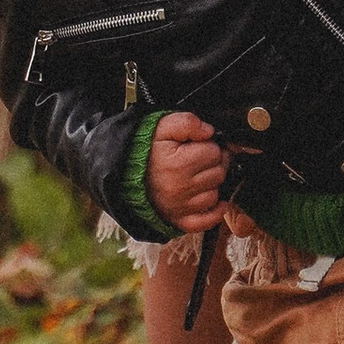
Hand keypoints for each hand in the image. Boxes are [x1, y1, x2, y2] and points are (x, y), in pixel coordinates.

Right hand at [145, 110, 228, 229]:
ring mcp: (181, 207)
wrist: (125, 172)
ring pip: (214, 195)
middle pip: (218, 173)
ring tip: (196, 176)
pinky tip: (212, 200)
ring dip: (210, 185)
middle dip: (213, 164)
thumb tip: (209, 132)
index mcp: (179, 164)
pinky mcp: (179, 220)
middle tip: (198, 159)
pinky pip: (208, 220)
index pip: (214, 152)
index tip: (198, 146)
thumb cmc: (146, 150)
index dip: (209, 146)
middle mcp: (181, 188)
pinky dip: (214, 212)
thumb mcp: (163, 126)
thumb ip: (188, 123)